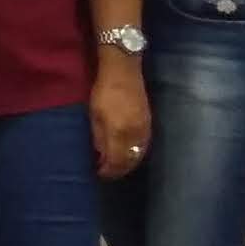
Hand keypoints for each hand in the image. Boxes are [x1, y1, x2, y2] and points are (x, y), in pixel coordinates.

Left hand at [90, 62, 152, 180]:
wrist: (124, 72)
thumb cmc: (104, 91)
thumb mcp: (94, 114)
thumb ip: (99, 137)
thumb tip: (101, 155)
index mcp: (119, 132)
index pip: (116, 161)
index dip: (108, 171)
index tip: (99, 173)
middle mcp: (135, 135)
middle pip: (129, 161)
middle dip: (119, 170)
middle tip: (108, 172)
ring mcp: (145, 129)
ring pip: (139, 155)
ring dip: (128, 163)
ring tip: (117, 166)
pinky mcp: (149, 123)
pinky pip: (145, 146)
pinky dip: (136, 154)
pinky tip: (128, 153)